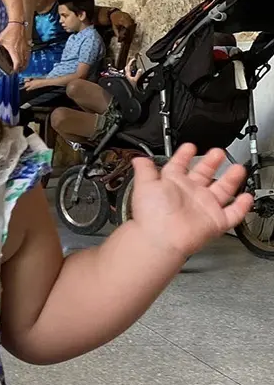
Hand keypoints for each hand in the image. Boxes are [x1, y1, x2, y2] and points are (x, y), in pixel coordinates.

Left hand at [0, 20, 29, 73]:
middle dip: (20, 69)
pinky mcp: (27, 46)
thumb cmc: (9, 32)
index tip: (13, 71)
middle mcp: (21, 51)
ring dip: (24, 65)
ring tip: (21, 68)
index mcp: (14, 51)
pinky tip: (24, 60)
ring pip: (26, 60)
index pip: (17, 63)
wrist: (17, 25)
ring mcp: (25, 48)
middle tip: (16, 71)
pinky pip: (28, 55)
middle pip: (23, 64)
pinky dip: (27, 60)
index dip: (16, 69)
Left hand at [129, 145, 252, 259]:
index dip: (184, 155)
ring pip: (222, 190)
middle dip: (212, 162)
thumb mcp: (144, 185)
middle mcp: (189, 194)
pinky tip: (246, 197)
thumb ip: (144, 169)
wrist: (160, 238)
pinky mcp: (215, 221)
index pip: (180, 166)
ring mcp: (203, 207)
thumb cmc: (151, 215)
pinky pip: (232, 213)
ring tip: (237, 168)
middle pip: (204, 174)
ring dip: (231, 179)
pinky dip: (241, 206)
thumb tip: (138, 159)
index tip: (190, 147)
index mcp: (172, 184)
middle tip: (218, 152)